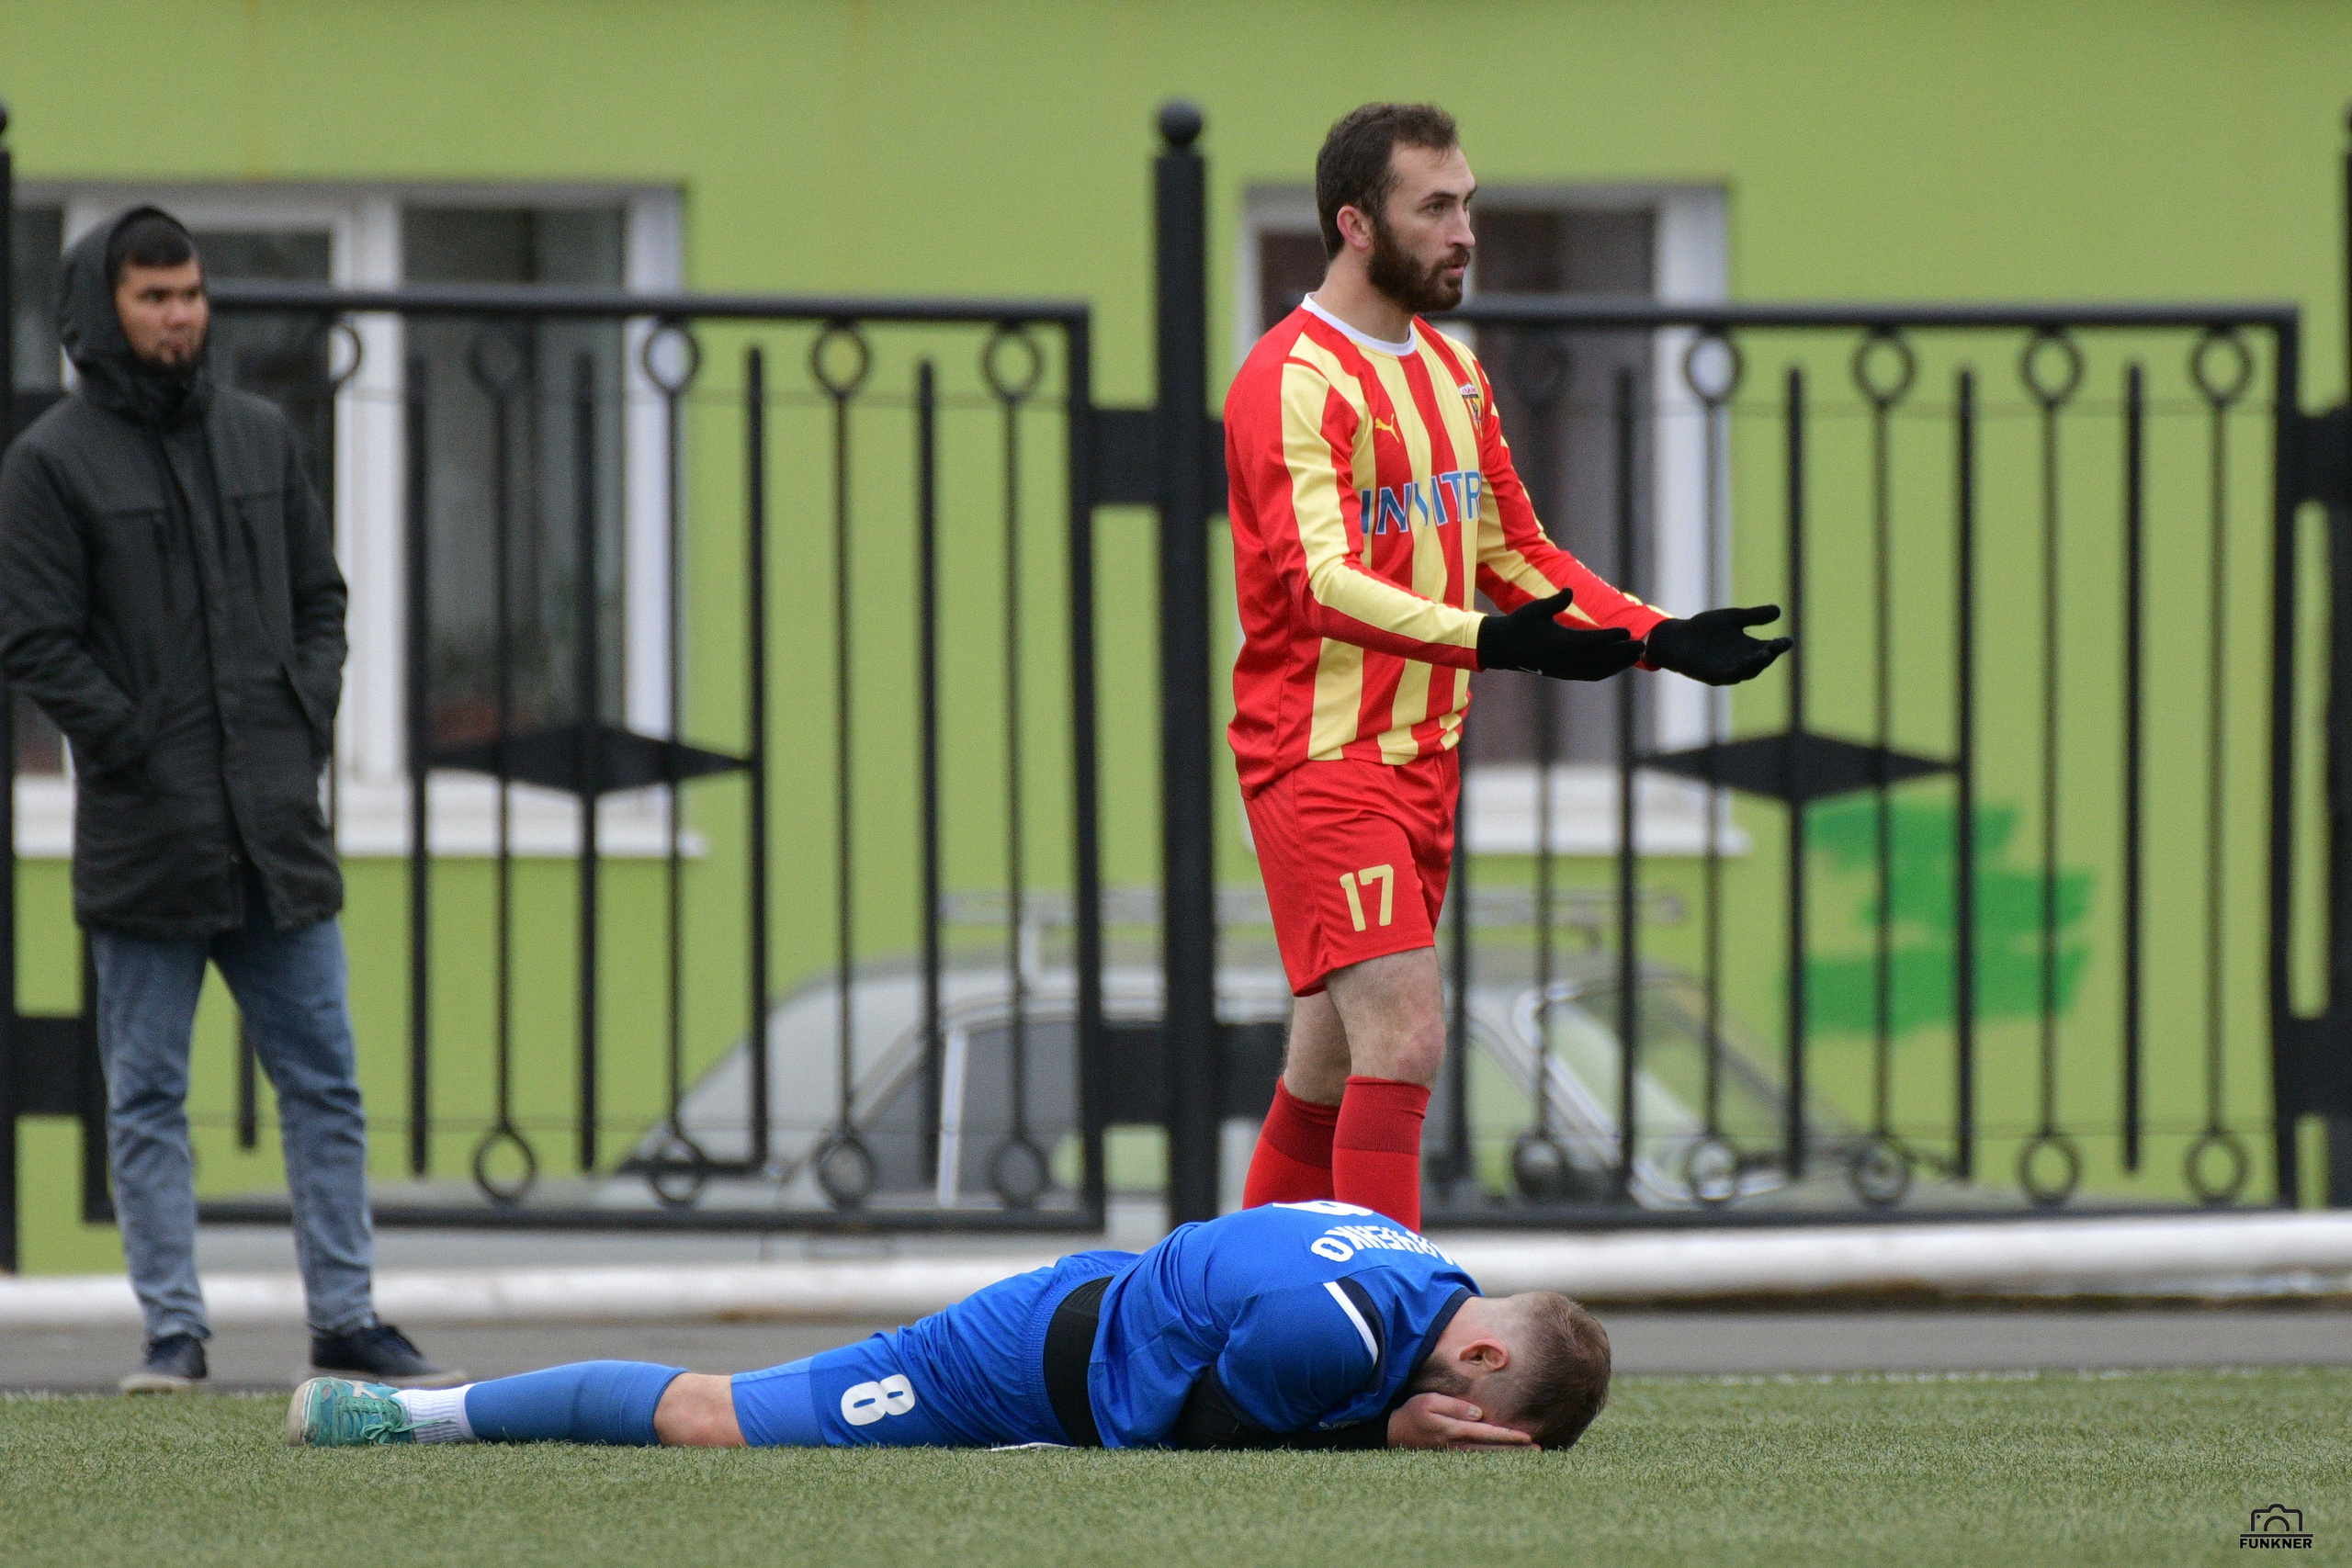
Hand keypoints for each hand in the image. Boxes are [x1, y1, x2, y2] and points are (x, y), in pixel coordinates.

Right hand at [1386, 1392, 1538, 1450]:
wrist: (1394, 1433)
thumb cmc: (1413, 1412)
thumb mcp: (1430, 1402)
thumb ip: (1455, 1407)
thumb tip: (1479, 1414)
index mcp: (1454, 1431)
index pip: (1488, 1433)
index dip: (1508, 1435)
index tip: (1527, 1437)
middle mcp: (1458, 1446)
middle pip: (1493, 1449)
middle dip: (1516, 1450)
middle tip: (1539, 1450)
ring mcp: (1455, 1454)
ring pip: (1488, 1456)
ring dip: (1509, 1456)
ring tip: (1529, 1455)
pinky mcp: (1452, 1456)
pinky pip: (1479, 1458)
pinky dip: (1496, 1458)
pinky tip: (1506, 1456)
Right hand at [1476, 587, 1643, 681]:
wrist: (1502, 648)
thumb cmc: (1519, 624)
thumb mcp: (1535, 609)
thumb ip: (1555, 601)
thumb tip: (1570, 591)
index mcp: (1559, 643)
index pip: (1592, 641)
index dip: (1612, 637)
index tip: (1628, 631)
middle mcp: (1565, 660)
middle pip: (1601, 658)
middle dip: (1623, 652)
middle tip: (1643, 645)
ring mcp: (1564, 669)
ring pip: (1598, 669)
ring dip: (1619, 664)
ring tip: (1636, 656)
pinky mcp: (1564, 673)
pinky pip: (1590, 674)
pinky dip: (1607, 670)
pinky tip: (1618, 665)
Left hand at [1643, 604, 1791, 685]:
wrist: (1677, 638)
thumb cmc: (1704, 629)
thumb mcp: (1732, 618)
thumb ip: (1753, 616)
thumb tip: (1778, 610)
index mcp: (1749, 647)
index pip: (1770, 648)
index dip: (1780, 646)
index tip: (1788, 641)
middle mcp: (1743, 660)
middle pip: (1762, 661)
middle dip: (1769, 654)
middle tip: (1776, 646)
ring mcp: (1729, 670)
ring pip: (1748, 671)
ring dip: (1756, 663)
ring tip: (1763, 654)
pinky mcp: (1714, 676)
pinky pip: (1729, 676)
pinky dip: (1737, 671)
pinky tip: (1742, 663)